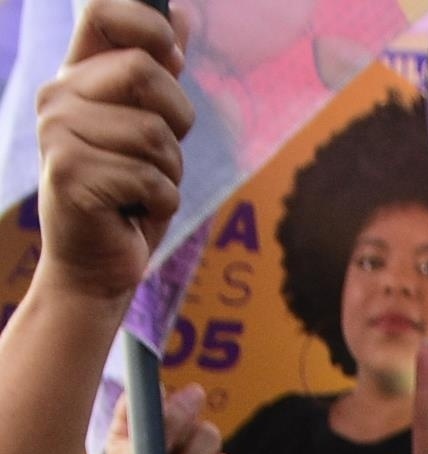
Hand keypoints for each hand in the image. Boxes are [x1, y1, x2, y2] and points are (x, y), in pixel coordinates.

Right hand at [32, 0, 193, 302]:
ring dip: (170, 173)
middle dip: (177, 121)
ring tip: (142, 190)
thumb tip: (181, 11)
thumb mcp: (149, 129)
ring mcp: (58, 133)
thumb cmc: (127, 198)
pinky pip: (152, 179)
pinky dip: (162, 203)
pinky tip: (135, 212)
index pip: (104, 11)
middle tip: (158, 156)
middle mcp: (58, 96)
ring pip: (156, 135)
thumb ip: (160, 74)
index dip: (148, 25)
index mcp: (76, 77)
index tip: (172, 59)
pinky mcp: (71, 174)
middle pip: (145, 72)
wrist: (96, 265)